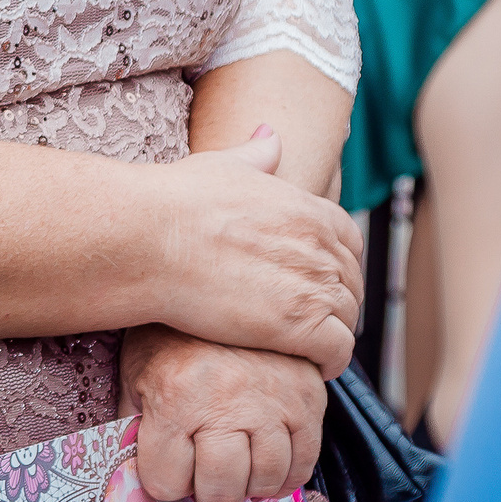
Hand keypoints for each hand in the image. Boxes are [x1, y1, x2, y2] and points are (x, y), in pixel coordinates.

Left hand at [119, 324, 325, 501]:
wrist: (215, 279)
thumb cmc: (170, 335)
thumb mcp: (137, 375)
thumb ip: (135, 426)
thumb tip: (135, 476)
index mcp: (176, 395)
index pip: (166, 480)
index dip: (163, 479)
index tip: (166, 464)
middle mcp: (226, 400)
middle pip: (221, 489)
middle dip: (207, 493)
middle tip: (204, 477)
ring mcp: (273, 399)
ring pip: (266, 480)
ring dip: (247, 485)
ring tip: (236, 467)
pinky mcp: (308, 395)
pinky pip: (305, 462)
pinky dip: (285, 474)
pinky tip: (266, 460)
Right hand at [158, 131, 364, 375]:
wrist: (148, 239)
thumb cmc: (175, 201)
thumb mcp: (221, 165)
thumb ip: (255, 155)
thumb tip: (270, 135)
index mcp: (307, 208)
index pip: (349, 239)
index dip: (337, 261)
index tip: (317, 279)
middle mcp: (319, 245)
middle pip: (351, 281)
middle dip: (337, 299)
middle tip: (312, 317)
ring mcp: (312, 285)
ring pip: (348, 317)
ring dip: (333, 332)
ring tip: (310, 346)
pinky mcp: (300, 325)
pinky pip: (338, 351)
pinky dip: (332, 362)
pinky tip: (313, 366)